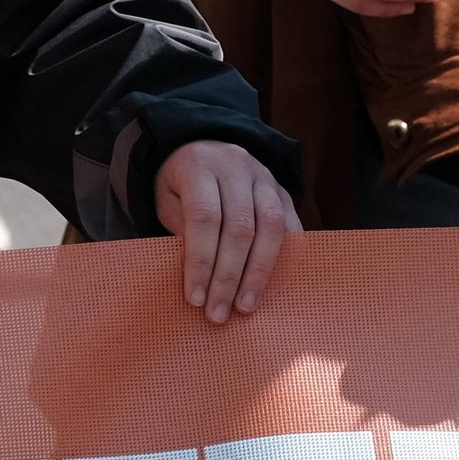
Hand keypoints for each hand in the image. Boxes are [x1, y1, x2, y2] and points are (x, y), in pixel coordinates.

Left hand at [159, 139, 298, 324]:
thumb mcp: (168, 201)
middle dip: (228, 276)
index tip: (195, 298)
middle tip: (219, 313)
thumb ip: (183, 232)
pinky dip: (284, 256)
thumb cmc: (180, 185)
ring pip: (270, 226)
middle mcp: (236, 168)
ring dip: (258, 272)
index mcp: (200, 167)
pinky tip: (275, 284)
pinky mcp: (283, 189)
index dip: (201, 261)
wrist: (204, 146)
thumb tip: (200, 281)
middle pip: (239, 227)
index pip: (204, 218)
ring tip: (246, 306)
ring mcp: (264, 177)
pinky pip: (290, 224)